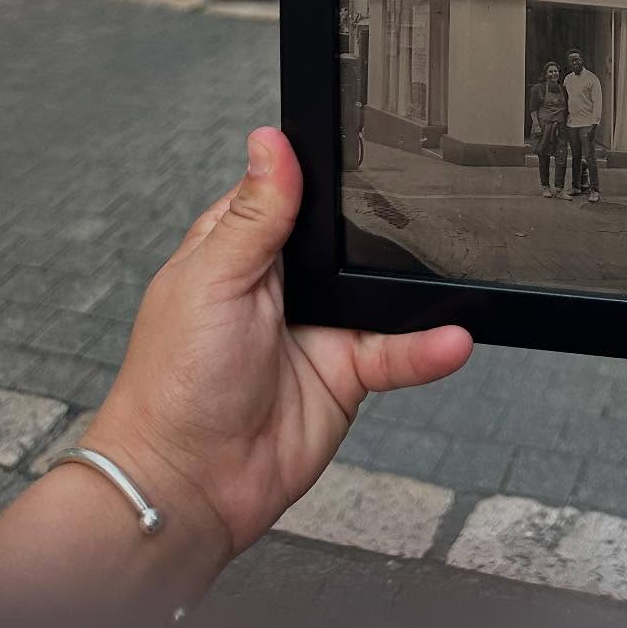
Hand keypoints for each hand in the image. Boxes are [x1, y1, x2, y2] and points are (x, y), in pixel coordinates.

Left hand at [87, 127, 471, 559]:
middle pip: (351, 235)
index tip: (372, 142)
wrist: (188, 486)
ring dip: (418, 286)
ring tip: (454, 272)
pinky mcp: (347, 373)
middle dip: (387, 225)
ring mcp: (320, 325)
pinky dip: (427, 346)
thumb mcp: (212, 280)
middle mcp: (286, 281)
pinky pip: (398, 351)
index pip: (294, 188)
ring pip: (383, 291)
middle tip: (432, 207)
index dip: (328, 169)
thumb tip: (270, 141)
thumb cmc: (172, 383)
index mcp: (242, 244)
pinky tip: (450, 337)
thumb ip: (253, 214)